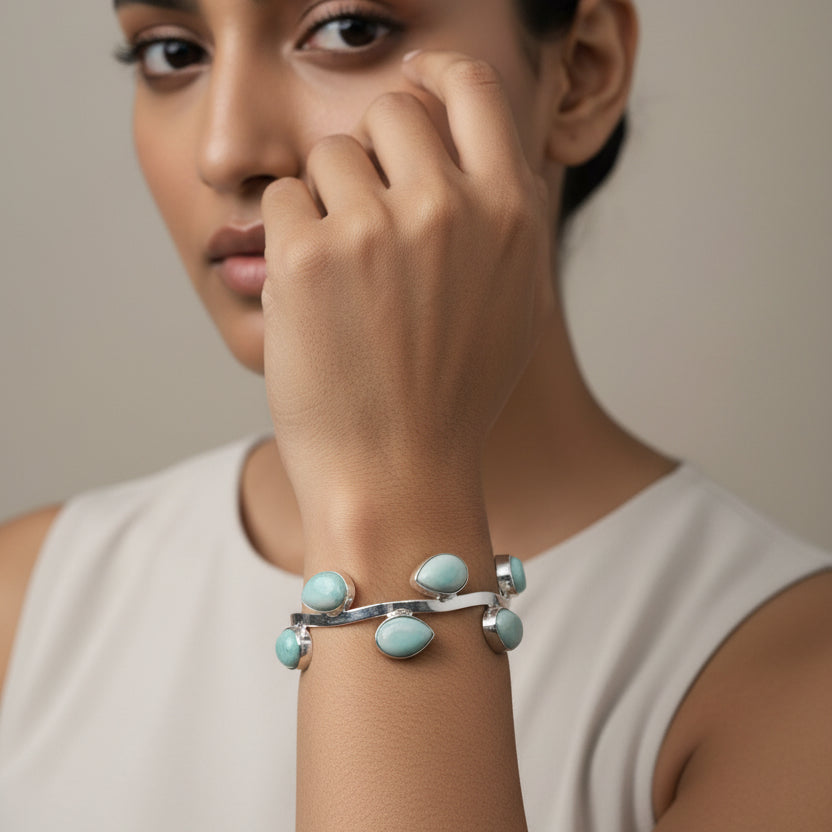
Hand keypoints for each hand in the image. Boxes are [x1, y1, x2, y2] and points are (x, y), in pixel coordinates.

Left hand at [261, 50, 553, 515]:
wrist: (397, 472)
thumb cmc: (451, 395)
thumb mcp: (512, 301)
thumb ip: (497, 215)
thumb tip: (462, 148)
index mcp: (509, 213)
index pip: (473, 87)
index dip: (438, 73)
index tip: (415, 79)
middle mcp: (450, 208)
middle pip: (390, 109)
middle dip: (373, 155)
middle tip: (369, 225)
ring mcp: (377, 229)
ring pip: (329, 155)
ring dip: (328, 204)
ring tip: (346, 283)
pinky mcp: (308, 257)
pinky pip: (282, 202)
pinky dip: (289, 243)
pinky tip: (314, 301)